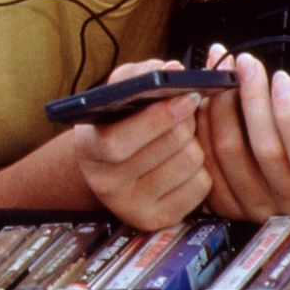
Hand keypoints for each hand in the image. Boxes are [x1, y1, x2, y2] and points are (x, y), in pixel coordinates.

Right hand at [72, 59, 209, 229]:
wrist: (111, 167)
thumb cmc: (117, 123)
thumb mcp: (116, 96)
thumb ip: (139, 75)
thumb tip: (172, 69)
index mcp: (88, 149)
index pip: (119, 141)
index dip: (156, 118)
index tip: (184, 95)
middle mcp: (106, 184)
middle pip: (168, 147)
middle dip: (186, 122)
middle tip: (187, 108)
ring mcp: (132, 206)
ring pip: (190, 163)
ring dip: (195, 144)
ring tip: (182, 138)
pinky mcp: (159, 220)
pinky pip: (201, 187)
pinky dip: (201, 170)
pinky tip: (184, 163)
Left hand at [199, 46, 289, 221]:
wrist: (272, 166)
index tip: (282, 77)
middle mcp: (289, 202)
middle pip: (264, 150)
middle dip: (251, 97)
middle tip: (244, 61)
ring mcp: (251, 206)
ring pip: (228, 152)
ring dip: (220, 104)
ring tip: (221, 69)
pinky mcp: (218, 202)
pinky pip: (203, 160)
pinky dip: (200, 124)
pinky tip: (202, 94)